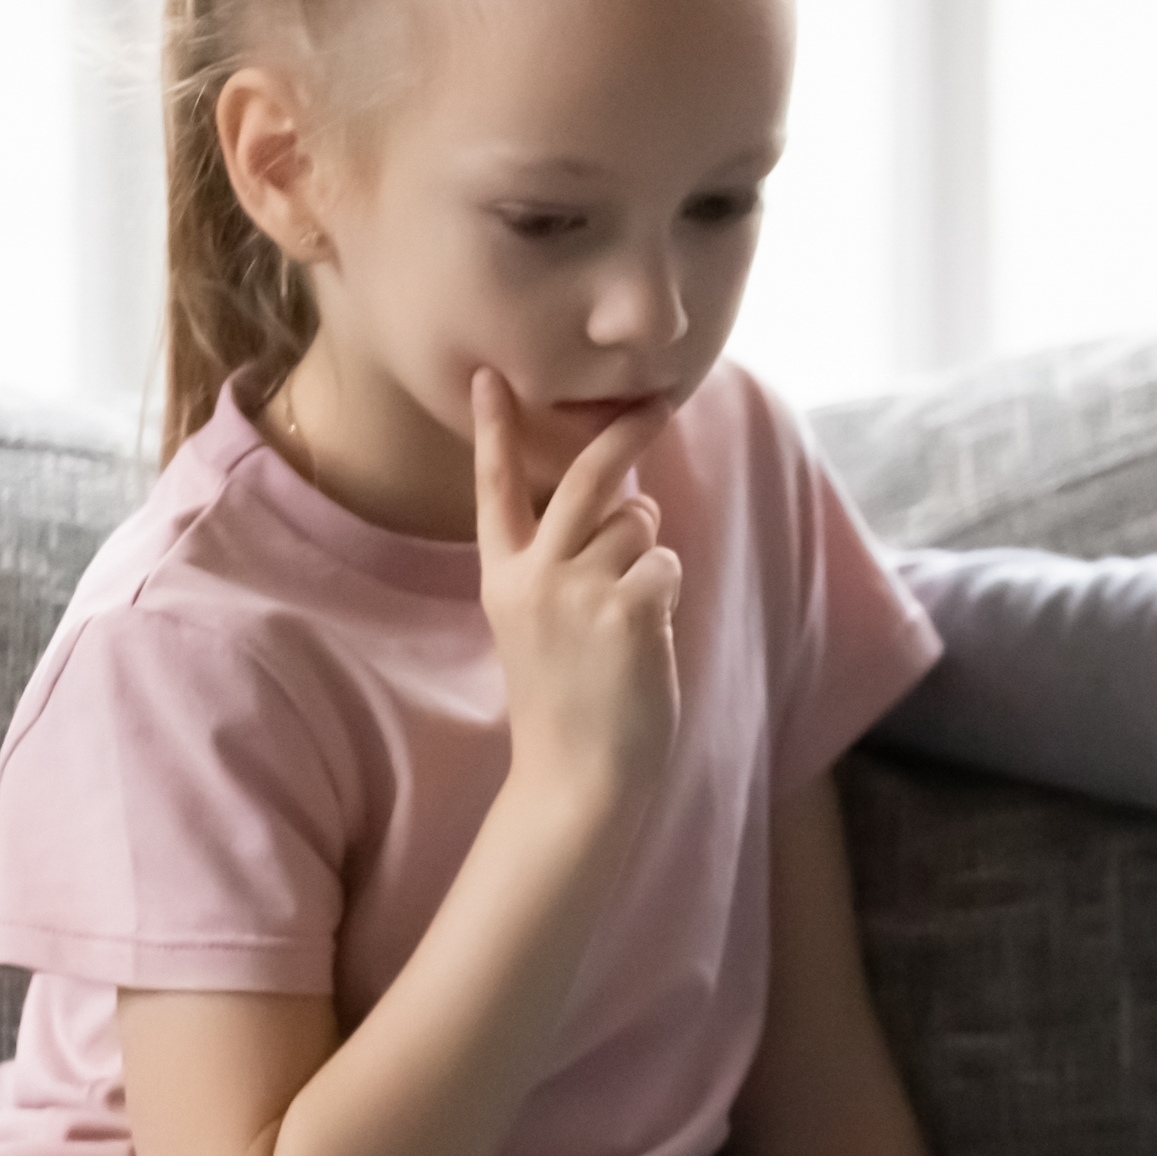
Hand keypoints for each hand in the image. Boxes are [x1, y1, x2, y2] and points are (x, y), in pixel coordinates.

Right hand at [473, 368, 681, 805]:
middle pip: (586, 478)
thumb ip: (567, 561)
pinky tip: (643, 638)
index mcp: (502, 577)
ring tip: (626, 617)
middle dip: (626, 433)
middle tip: (658, 403)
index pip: (494, 489)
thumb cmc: (570, 700)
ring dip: (649, 557)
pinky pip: (665, 563)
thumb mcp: (542, 623)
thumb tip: (630, 502)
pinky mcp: (626, 610)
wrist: (577, 778)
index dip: (495, 430)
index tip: (491, 377)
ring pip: (640, 524)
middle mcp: (532, 576)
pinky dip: (666, 592)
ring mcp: (577, 591)